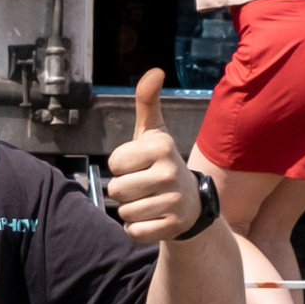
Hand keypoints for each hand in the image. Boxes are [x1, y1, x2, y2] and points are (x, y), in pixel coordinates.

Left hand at [106, 67, 199, 243]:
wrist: (191, 203)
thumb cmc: (162, 164)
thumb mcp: (154, 133)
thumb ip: (148, 102)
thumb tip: (155, 71)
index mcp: (161, 147)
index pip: (113, 163)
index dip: (120, 166)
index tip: (138, 165)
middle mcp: (170, 173)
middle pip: (116, 190)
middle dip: (123, 191)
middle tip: (143, 186)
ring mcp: (174, 202)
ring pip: (124, 212)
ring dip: (130, 210)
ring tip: (148, 201)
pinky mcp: (172, 227)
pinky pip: (134, 232)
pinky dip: (136, 229)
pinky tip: (152, 219)